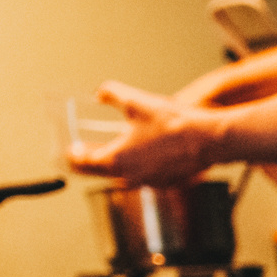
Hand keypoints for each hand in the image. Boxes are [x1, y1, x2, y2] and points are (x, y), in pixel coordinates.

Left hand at [68, 81, 225, 185]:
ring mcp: (149, 182)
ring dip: (116, 165)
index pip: (82, 164)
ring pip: (123, 177)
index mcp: (116, 159)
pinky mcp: (166, 183)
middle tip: (83, 154)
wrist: (208, 139)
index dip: (71, 156)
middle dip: (89, 163)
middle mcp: (130, 177)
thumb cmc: (174, 124)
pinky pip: (144, 177)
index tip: (68, 152)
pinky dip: (139, 167)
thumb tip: (100, 93)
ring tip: (116, 151)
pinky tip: (145, 153)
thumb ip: (111, 94)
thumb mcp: (136, 101)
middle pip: (99, 174)